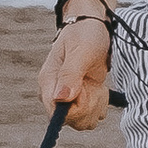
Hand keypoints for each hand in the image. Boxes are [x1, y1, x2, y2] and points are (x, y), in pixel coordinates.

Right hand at [36, 10, 113, 131]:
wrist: (92, 26)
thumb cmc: (85, 33)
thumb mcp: (81, 50)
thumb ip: (71, 74)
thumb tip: (61, 99)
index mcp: (48, 81)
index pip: (56, 114)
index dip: (76, 109)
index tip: (87, 90)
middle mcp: (54, 93)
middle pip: (71, 121)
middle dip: (88, 106)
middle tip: (94, 84)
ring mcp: (66, 98)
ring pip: (82, 121)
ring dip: (95, 106)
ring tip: (96, 84)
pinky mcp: (78, 100)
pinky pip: (89, 116)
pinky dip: (99, 105)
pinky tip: (99, 88)